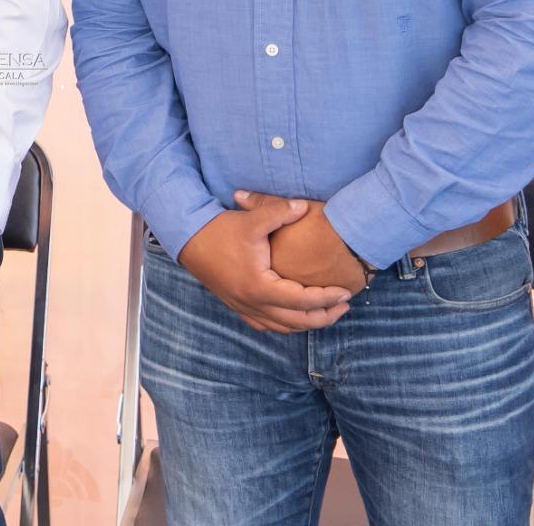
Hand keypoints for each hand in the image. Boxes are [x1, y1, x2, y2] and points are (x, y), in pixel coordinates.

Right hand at [177, 191, 353, 333]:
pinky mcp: (237, 306)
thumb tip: (304, 206)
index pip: (303, 301)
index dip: (328, 298)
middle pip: (297, 321)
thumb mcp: (250, 220)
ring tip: (326, 310)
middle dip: (325, 316)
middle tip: (344, 305)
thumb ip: (279, 212)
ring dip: (307, 323)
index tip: (346, 291)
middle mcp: (252, 303)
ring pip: (283, 327)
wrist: (186, 239)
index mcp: (259, 286)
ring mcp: (243, 307)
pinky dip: (286, 324)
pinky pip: (267, 326)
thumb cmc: (218, 230)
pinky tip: (295, 314)